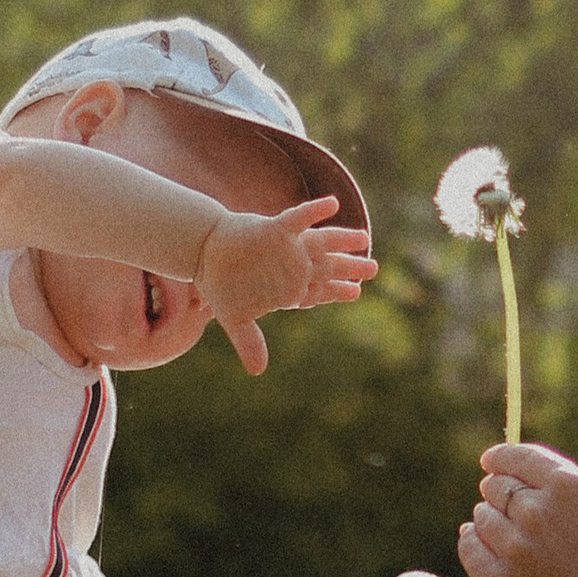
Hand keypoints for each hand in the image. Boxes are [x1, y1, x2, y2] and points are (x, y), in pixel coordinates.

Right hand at [195, 198, 376, 373]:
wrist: (203, 251)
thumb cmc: (221, 284)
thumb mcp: (235, 318)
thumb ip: (249, 342)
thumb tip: (257, 372)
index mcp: (287, 287)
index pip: (318, 291)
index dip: (337, 291)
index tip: (355, 292)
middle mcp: (292, 266)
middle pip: (328, 267)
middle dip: (351, 268)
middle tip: (374, 269)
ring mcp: (287, 247)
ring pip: (321, 243)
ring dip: (343, 240)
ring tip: (363, 237)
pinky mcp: (275, 230)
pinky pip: (299, 219)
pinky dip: (314, 212)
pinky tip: (332, 204)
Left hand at [457, 446, 577, 576]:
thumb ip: (551, 491)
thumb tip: (494, 468)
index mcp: (570, 488)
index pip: (516, 455)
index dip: (499, 457)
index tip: (490, 461)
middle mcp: (539, 511)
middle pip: (495, 485)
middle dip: (499, 496)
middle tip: (515, 518)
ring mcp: (514, 546)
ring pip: (480, 516)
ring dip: (490, 525)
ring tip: (517, 547)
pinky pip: (469, 546)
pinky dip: (476, 548)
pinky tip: (496, 559)